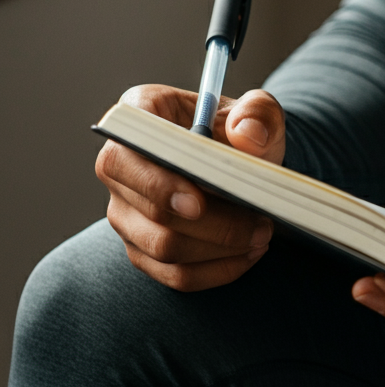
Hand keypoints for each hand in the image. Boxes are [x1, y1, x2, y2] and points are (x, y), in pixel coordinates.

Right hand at [95, 84, 285, 290]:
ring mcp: (126, 211)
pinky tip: (249, 255)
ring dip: (219, 248)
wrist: (241, 165)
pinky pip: (174, 274)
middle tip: (261, 224)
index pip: (127, 153)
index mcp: (139, 115)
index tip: (198, 204)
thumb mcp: (259, 112)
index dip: (158, 183)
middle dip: (212, 224)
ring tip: (262, 236)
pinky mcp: (143, 247)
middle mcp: (120, 165)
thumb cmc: (241, 132)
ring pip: (163, 247)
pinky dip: (217, 270)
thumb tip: (248, 135)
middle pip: (151, 210)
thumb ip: (258, 113)